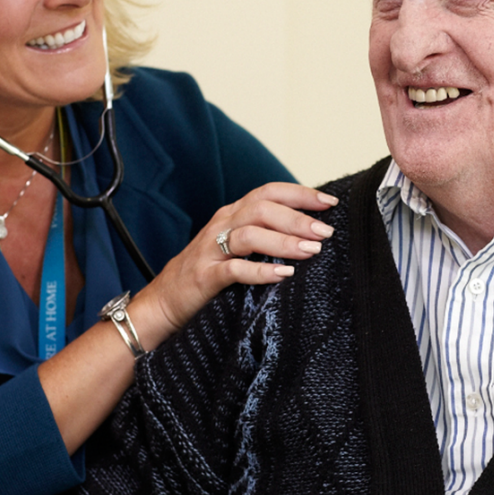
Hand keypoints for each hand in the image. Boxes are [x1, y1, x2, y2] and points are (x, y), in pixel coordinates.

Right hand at [132, 182, 337, 340]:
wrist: (163, 302)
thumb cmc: (209, 273)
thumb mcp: (235, 246)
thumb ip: (264, 233)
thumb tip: (311, 230)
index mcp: (232, 214)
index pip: (268, 192)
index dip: (300, 194)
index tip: (330, 202)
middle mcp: (221, 226)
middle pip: (262, 209)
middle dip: (297, 218)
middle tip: (325, 231)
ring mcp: (210, 251)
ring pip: (249, 235)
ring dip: (283, 240)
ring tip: (311, 250)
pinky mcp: (204, 277)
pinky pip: (234, 270)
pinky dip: (261, 270)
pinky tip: (284, 274)